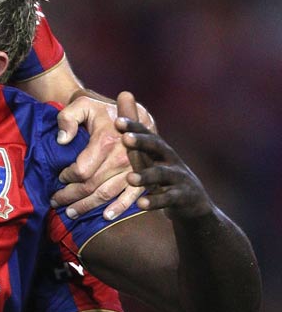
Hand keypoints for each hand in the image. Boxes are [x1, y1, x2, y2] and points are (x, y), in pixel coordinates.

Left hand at [51, 91, 155, 219]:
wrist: (132, 112)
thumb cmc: (102, 110)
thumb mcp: (82, 105)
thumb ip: (67, 118)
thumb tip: (62, 140)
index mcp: (107, 140)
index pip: (82, 170)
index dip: (67, 178)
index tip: (59, 178)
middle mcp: (122, 157)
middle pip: (91, 185)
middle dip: (71, 196)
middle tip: (55, 201)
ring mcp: (133, 169)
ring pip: (106, 194)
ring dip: (87, 206)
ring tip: (70, 213)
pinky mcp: (142, 176)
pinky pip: (130, 196)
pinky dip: (118, 209)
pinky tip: (106, 217)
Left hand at [116, 91, 212, 220]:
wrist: (195, 206)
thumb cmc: (163, 178)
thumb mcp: (150, 159)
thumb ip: (135, 141)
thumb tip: (120, 105)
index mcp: (160, 150)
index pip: (146, 133)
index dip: (134, 126)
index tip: (117, 121)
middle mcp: (171, 160)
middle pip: (157, 147)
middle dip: (142, 142)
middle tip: (124, 138)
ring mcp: (179, 178)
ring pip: (162, 174)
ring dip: (146, 176)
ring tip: (129, 178)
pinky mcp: (183, 198)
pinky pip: (168, 199)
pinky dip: (155, 201)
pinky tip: (141, 204)